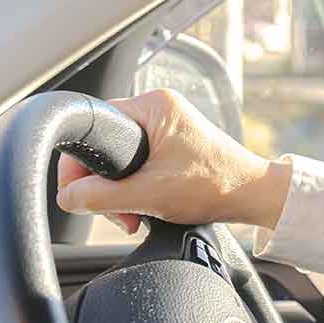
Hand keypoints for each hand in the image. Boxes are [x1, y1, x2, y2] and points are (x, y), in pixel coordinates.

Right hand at [56, 89, 291, 232]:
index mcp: (154, 105)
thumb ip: (100, 197)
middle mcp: (159, 109)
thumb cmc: (216, 185)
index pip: (94, 126)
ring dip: (120, 194)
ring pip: (120, 162)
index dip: (80, 164)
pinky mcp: (173, 146)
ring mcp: (167, 127)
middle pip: (105, 148)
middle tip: (119, 213)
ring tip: (135, 216)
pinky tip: (144, 210)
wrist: (255, 197)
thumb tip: (68, 198)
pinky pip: (137, 166)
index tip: (80, 191)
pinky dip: (135, 191)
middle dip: (105, 187)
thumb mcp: (148, 195)